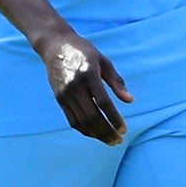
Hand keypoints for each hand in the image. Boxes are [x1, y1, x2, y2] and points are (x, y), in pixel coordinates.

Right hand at [37, 29, 132, 144]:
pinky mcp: (59, 99)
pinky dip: (85, 130)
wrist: (55, 45)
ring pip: (81, 122)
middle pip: (92, 116)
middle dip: (106, 131)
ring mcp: (65, 94)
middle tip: (119, 140)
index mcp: (88, 75)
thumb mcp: (104, 61)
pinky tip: (96, 134)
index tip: (124, 129)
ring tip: (110, 141)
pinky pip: (72, 120)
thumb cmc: (84, 51)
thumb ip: (117, 81)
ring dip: (96, 134)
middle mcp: (75, 86)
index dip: (114, 119)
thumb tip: (130, 101)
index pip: (103, 103)